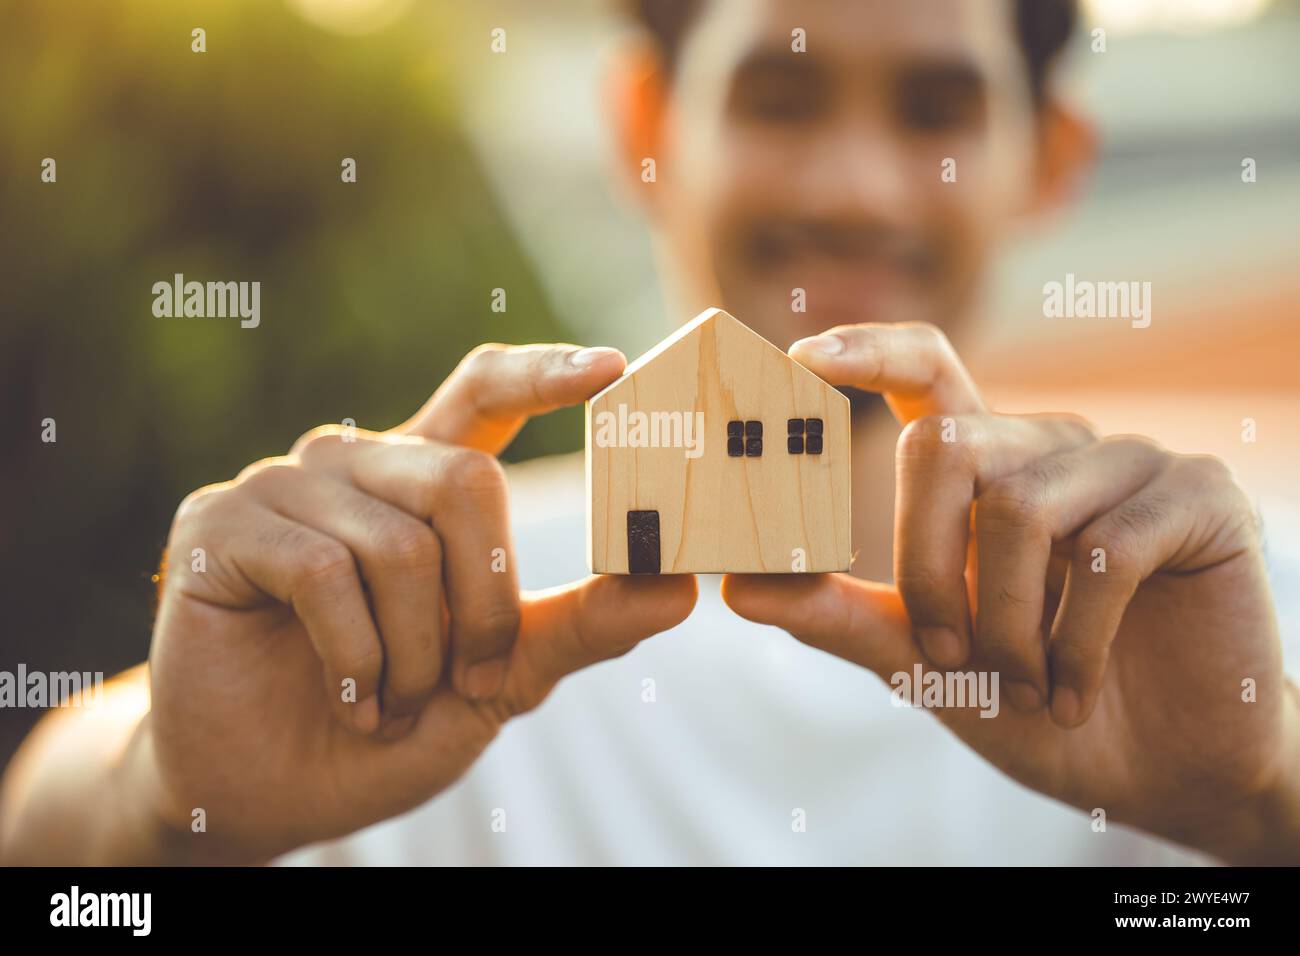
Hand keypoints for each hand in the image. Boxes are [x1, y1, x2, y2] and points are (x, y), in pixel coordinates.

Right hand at [147, 344, 696, 861]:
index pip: (485, 391)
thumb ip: (579, 625)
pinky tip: (347, 697)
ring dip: (415, 654)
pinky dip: (354, 660)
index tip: (613, 369)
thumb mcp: (501, 675)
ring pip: (400, 543)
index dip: (544, 373)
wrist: (273, 788)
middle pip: (465, 482)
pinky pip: (320, 573)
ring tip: (391, 702)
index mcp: (421, 480)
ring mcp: (283, 485)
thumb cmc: (391, 718)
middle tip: (472, 677)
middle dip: (487, 603)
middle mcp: (355, 464)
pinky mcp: (219, 524)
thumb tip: (679, 587)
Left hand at [723, 323, 1299, 861]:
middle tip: (949, 654)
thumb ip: (839, 616)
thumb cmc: (1036, 704)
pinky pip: (1109, 550)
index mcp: (986, 468)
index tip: (800, 358)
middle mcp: (1052, 448)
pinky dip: (1076, 643)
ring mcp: (1130, 464)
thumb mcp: (924, 661)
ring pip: (1019, 507)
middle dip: (924, 568)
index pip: (924, 372)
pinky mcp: (1198, 496)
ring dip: (1006, 624)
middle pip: (942, 445)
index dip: (867, 350)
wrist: (1162, 769)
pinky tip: (1075, 692)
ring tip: (1028, 685)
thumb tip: (736, 585)